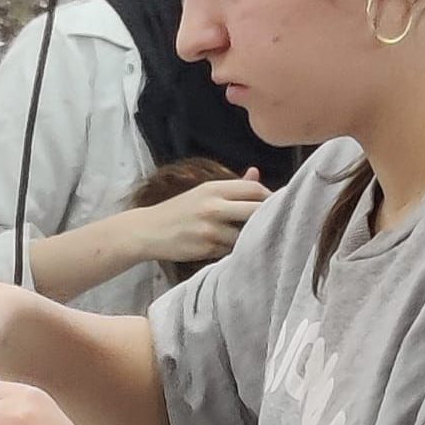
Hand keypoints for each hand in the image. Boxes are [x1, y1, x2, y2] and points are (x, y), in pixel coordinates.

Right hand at [132, 170, 268, 264]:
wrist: (147, 231)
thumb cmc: (179, 211)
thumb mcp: (203, 193)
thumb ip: (233, 186)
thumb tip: (256, 173)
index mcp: (214, 188)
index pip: (255, 189)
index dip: (271, 197)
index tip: (277, 204)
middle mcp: (213, 206)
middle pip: (257, 210)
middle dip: (268, 217)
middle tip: (273, 223)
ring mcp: (210, 228)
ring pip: (246, 234)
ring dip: (249, 237)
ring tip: (245, 237)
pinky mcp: (207, 248)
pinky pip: (231, 250)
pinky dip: (232, 250)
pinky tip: (224, 247)